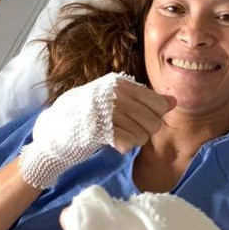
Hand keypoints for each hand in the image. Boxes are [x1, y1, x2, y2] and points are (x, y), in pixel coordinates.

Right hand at [18, 72, 174, 188]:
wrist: (54, 130)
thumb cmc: (88, 114)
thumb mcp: (117, 100)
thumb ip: (145, 100)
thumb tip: (173, 102)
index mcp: (120, 83)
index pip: (158, 102)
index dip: (155, 116)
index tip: (140, 119)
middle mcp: (115, 93)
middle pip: (153, 120)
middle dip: (145, 131)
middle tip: (128, 131)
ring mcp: (107, 111)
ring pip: (143, 134)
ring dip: (134, 140)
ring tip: (119, 135)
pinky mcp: (100, 129)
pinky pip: (128, 143)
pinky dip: (124, 146)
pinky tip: (113, 142)